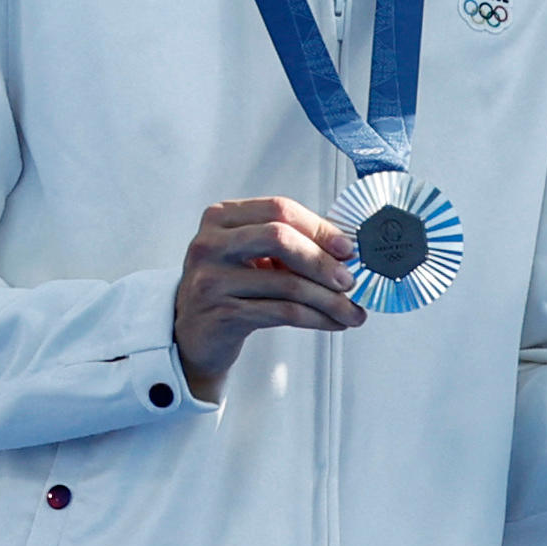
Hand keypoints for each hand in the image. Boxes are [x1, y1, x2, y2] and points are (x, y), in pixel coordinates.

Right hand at [173, 196, 365, 401]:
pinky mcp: (221, 313)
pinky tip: (332, 322)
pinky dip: (316, 318)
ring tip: (351, 311)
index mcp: (222, 217)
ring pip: (287, 283)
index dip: (319, 227)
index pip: (280, 209)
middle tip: (350, 281)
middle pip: (280, 238)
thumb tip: (347, 250)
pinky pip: (282, 312)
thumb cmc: (231, 289)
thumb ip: (289, 244)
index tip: (348, 248)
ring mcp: (211, 279)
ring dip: (329, 299)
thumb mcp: (252, 256)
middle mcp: (211, 243)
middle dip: (323, 261)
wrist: (195, 336)